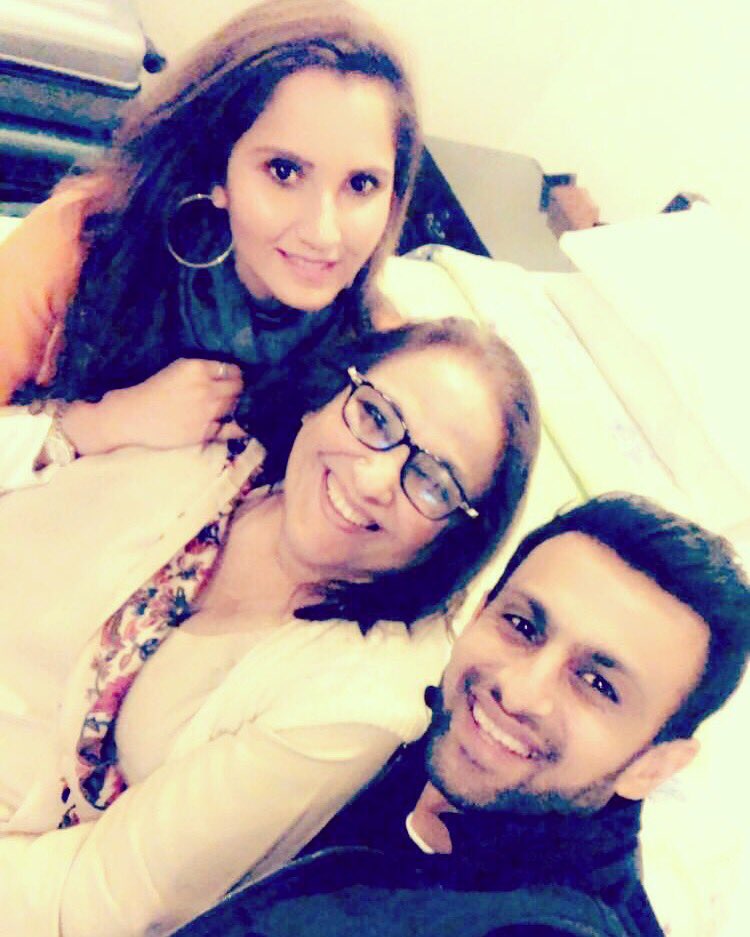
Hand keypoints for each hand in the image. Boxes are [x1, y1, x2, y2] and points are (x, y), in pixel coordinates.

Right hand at [61, 359, 245, 454]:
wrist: (130, 417)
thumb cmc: (150, 390)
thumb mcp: (176, 369)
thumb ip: (200, 369)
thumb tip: (225, 373)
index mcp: (196, 368)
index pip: (230, 369)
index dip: (233, 374)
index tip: (231, 378)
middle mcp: (205, 387)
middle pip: (237, 387)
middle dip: (237, 389)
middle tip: (233, 393)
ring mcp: (207, 411)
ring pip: (236, 406)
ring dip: (236, 406)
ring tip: (231, 407)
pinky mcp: (204, 431)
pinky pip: (232, 429)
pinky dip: (238, 426)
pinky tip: (241, 425)